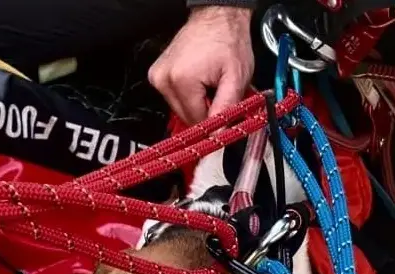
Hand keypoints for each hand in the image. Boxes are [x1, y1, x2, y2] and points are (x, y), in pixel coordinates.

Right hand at [149, 6, 254, 124]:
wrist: (217, 18)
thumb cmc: (227, 40)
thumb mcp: (236, 77)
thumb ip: (227, 109)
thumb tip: (218, 135)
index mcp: (181, 81)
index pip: (196, 122)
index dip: (214, 122)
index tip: (225, 115)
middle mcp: (164, 80)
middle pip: (186, 117)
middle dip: (206, 112)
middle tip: (220, 94)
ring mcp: (158, 77)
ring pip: (180, 109)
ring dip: (198, 103)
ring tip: (210, 84)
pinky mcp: (157, 75)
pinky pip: (175, 98)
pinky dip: (189, 95)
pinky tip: (200, 81)